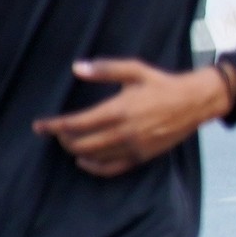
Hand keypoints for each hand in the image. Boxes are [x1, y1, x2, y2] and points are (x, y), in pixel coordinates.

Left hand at [33, 59, 234, 177]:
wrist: (195, 102)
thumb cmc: (163, 84)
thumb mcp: (135, 70)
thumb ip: (105, 69)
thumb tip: (77, 68)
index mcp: (119, 110)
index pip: (75, 124)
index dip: (53, 126)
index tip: (39, 126)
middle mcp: (124, 132)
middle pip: (80, 143)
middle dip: (63, 139)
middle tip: (56, 132)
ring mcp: (133, 146)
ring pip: (93, 157)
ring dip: (75, 151)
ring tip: (69, 142)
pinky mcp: (142, 156)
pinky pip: (111, 168)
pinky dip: (94, 167)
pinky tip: (85, 161)